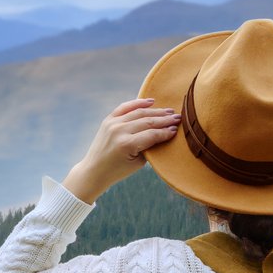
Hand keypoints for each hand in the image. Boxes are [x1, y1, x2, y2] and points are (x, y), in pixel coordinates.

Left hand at [63, 98, 181, 201]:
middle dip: (165, 119)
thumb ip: (150, 147)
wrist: (94, 170)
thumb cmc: (118, 170)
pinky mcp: (108, 120)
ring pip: (139, 112)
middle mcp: (119, 131)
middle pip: (147, 121)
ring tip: (169, 111)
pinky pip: (125, 107)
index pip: (152, 135)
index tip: (177, 129)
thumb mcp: (138, 163)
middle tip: (178, 118)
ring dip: (156, 111)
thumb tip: (164, 133)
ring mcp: (112, 123)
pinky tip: (151, 101)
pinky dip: (138, 102)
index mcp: (126, 144)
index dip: (166, 132)